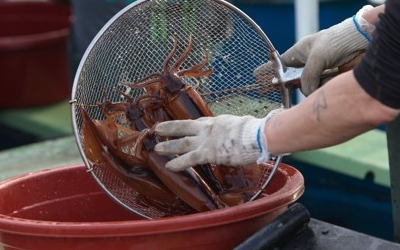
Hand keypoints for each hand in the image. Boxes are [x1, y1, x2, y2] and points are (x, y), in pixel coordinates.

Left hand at [154, 114, 271, 170]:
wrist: (257, 135)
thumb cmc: (256, 131)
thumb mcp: (243, 125)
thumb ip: (237, 129)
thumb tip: (242, 133)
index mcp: (218, 121)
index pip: (201, 123)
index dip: (192, 126)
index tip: (186, 127)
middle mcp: (209, 129)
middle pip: (184, 127)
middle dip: (170, 128)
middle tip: (157, 129)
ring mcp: (206, 140)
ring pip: (182, 143)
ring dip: (168, 146)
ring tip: (156, 148)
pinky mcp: (208, 153)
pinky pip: (189, 159)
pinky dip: (178, 162)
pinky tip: (168, 166)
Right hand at [255, 5, 373, 95]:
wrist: (362, 42)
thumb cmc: (337, 42)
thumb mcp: (317, 58)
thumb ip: (307, 77)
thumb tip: (306, 93)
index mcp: (299, 52)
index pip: (280, 64)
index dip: (269, 72)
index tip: (257, 79)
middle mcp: (306, 62)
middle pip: (291, 78)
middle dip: (284, 85)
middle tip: (267, 92)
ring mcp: (317, 71)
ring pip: (306, 86)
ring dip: (311, 86)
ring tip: (322, 78)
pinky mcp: (328, 78)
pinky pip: (319, 89)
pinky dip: (323, 86)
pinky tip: (332, 77)